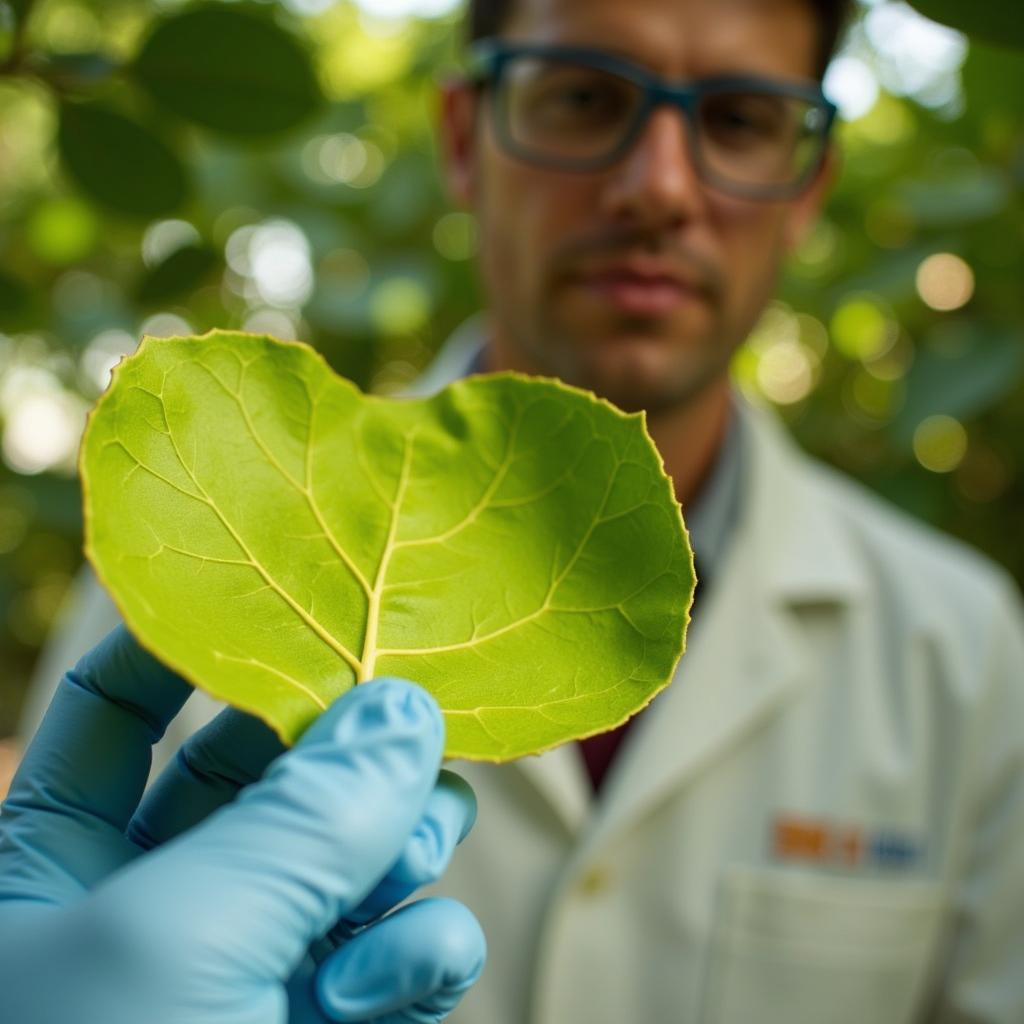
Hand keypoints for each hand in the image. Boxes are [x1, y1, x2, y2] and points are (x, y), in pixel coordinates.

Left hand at [0, 625, 484, 1023]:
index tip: (301, 600)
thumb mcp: (176, 941)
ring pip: (344, 860)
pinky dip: (415, 955)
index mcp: (50, 862)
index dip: (201, 642)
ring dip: (396, 846)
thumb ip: (299, 817)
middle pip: (263, 772)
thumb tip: (405, 709)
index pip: (119, 704)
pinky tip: (406, 972)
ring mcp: (243, 971)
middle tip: (410, 725)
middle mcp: (149, 903)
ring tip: (416, 850)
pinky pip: (387, 959)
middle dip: (341, 747)